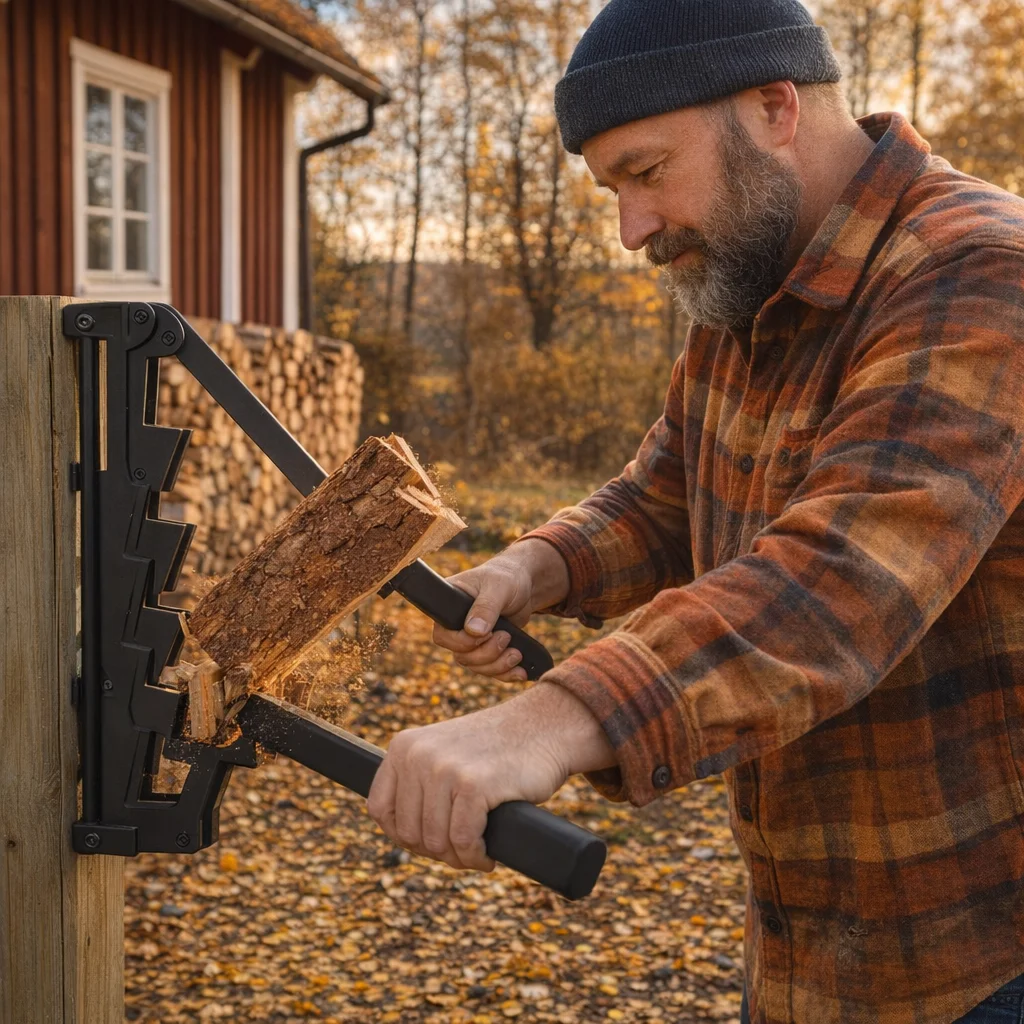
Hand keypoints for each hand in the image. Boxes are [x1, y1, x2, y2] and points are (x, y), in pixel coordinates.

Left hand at [366, 682, 614, 871]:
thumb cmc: (496, 749)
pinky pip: (464, 841)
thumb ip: (418, 781)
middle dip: (437, 850)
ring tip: (478, 851)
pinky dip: (476, 856)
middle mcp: (418, 755)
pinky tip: (488, 854)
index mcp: (404, 746)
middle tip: (463, 847)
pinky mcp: (474, 785)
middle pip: (408, 833)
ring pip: (436, 842)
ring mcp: (445, 768)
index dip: (404, 835)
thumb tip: (401, 835)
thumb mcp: (443, 752)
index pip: (380, 810)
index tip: (432, 841)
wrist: (544, 726)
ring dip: (459, 857)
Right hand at [432, 539, 569, 680]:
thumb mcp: (497, 587)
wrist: (523, 584)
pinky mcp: (486, 649)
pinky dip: (506, 673)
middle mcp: (456, 626)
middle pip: (461, 656)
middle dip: (487, 654)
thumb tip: (473, 631)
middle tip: (506, 637)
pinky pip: (490, 670)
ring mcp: (471, 640)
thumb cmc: (506, 578)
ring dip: (498, 665)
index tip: (487, 633)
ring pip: (476, 666)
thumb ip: (486, 607)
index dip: (463, 642)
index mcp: (449, 606)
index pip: (443, 635)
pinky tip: (521, 672)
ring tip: (517, 653)